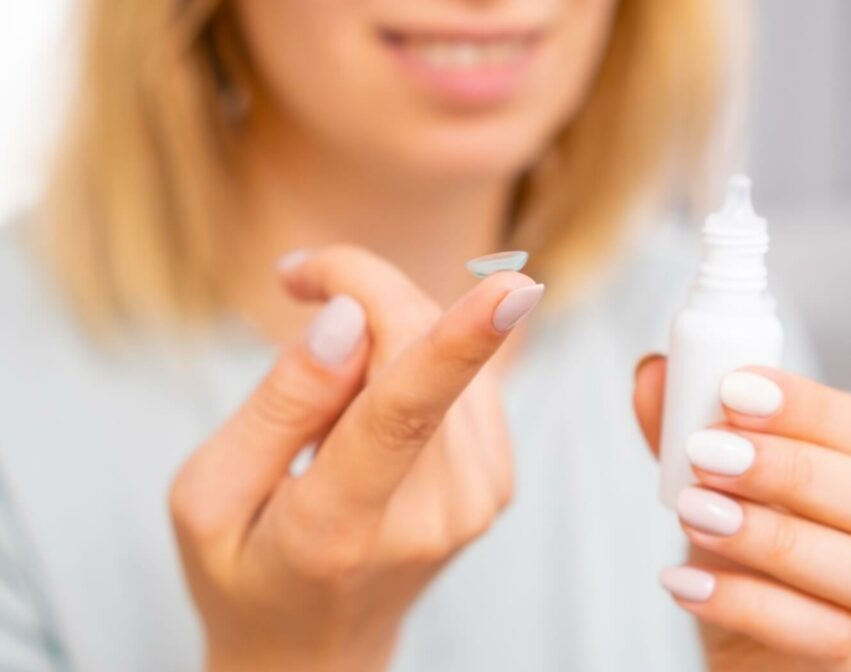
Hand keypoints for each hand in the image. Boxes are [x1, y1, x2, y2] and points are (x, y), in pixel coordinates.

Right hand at [170, 247, 542, 670]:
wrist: (317, 648)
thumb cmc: (244, 569)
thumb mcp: (209, 497)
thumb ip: (279, 404)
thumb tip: (347, 318)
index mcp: (342, 524)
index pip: (403, 416)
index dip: (457, 342)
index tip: (512, 288)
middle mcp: (432, 514)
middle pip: (418, 348)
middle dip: (362, 289)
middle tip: (298, 280)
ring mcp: (477, 500)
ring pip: (443, 348)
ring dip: (383, 328)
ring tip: (327, 381)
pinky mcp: (497, 480)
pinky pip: (462, 373)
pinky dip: (413, 358)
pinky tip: (371, 403)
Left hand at [634, 362, 850, 670]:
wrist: (746, 652)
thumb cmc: (748, 561)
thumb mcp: (721, 490)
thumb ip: (690, 433)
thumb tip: (653, 374)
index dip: (811, 408)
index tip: (735, 389)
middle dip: (795, 470)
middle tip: (708, 452)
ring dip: (774, 537)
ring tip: (695, 513)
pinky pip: (828, 641)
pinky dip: (750, 604)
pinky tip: (687, 583)